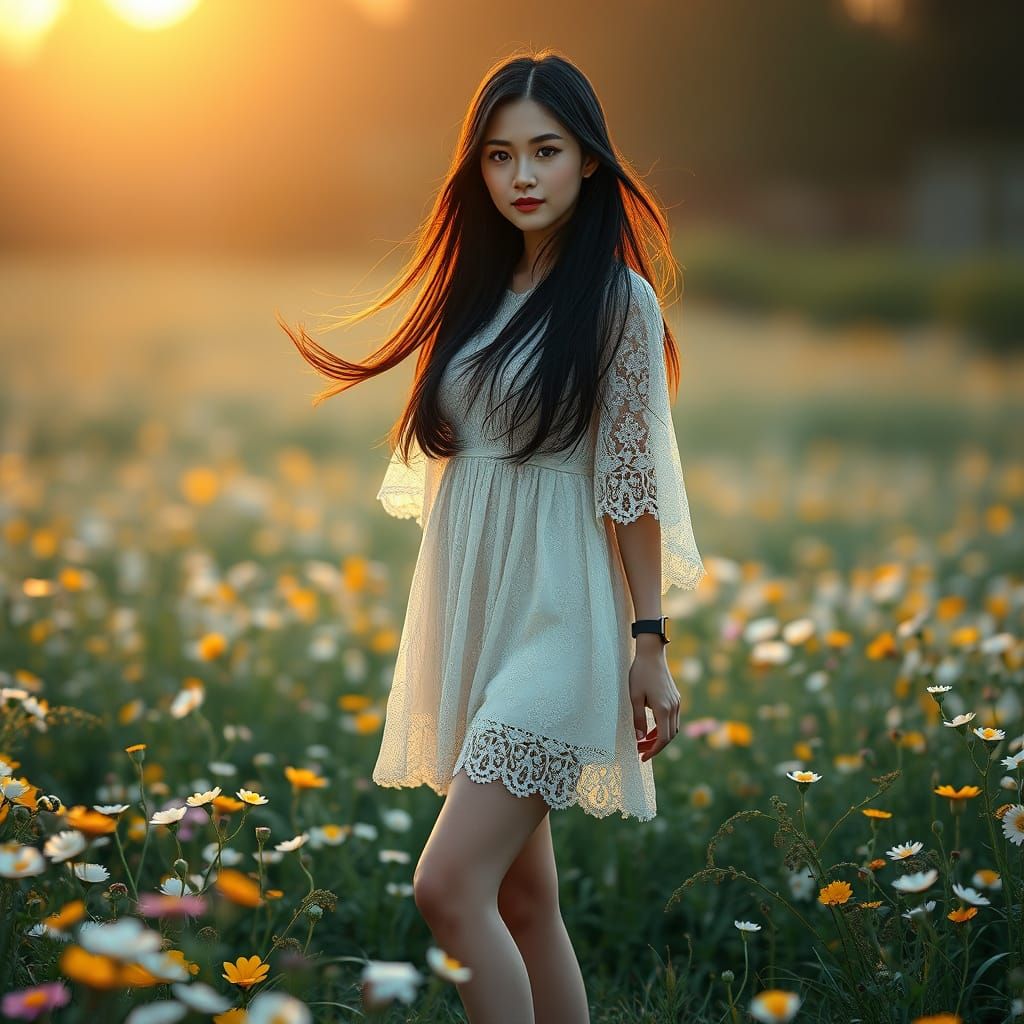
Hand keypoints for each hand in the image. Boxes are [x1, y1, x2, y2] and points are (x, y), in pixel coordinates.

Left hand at [629, 644, 679, 762]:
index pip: (663, 738)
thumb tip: (639, 739)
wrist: (651, 654)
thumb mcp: (634, 697)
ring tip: (643, 742)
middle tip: (640, 751)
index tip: (642, 757)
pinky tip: (650, 729)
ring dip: (659, 737)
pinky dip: (662, 727)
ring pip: (672, 728)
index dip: (653, 750)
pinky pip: (671, 719)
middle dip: (655, 746)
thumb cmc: (640, 673)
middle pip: (669, 736)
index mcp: (664, 709)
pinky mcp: (675, 698)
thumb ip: (638, 719)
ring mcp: (676, 702)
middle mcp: (674, 707)